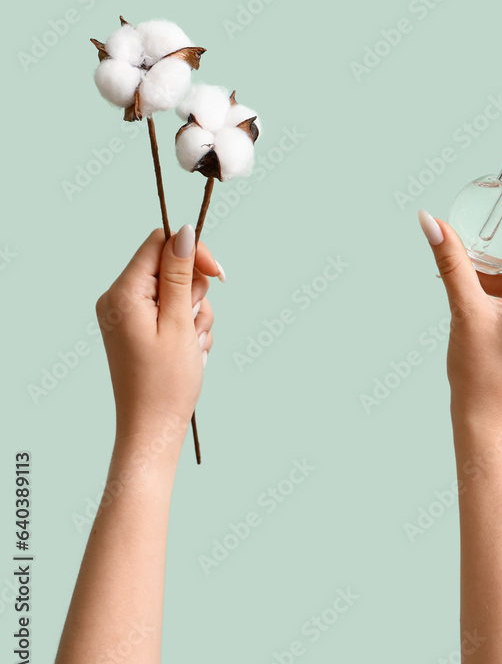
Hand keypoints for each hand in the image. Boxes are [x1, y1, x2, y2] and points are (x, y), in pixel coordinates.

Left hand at [95, 225, 220, 442]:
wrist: (153, 431)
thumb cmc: (166, 383)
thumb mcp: (179, 323)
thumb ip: (181, 275)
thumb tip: (185, 232)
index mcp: (122, 293)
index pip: (159, 244)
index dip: (192, 252)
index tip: (219, 274)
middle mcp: (119, 299)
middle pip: (171, 266)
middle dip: (195, 292)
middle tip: (193, 325)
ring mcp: (129, 315)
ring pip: (178, 290)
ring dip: (196, 314)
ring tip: (192, 345)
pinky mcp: (140, 329)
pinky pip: (173, 311)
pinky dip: (189, 328)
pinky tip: (189, 353)